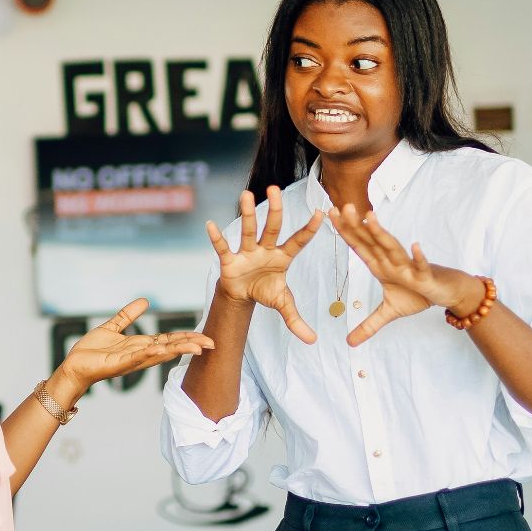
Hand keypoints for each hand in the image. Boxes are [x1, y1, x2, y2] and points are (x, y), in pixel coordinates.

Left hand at [59, 299, 213, 390]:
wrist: (73, 366)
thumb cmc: (91, 351)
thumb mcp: (113, 327)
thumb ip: (128, 315)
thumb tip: (145, 301)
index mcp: (141, 345)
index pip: (169, 340)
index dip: (186, 337)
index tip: (205, 336)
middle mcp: (140, 354)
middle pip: (170, 347)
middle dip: (190, 345)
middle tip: (211, 343)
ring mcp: (131, 360)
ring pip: (159, 353)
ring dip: (177, 350)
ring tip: (197, 347)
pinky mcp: (119, 364)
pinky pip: (137, 357)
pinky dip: (150, 353)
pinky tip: (162, 348)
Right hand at [205, 187, 325, 344]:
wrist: (242, 295)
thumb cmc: (265, 291)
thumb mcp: (283, 305)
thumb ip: (296, 320)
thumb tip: (313, 341)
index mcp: (283, 258)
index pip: (298, 242)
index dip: (309, 230)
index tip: (321, 213)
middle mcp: (266, 249)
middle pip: (271, 228)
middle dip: (274, 210)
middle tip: (276, 189)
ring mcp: (247, 252)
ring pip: (247, 230)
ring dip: (247, 214)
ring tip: (247, 194)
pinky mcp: (230, 260)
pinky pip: (223, 248)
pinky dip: (217, 238)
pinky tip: (210, 225)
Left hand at [331, 203, 485, 346]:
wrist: (447, 292)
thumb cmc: (418, 294)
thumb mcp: (389, 313)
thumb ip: (368, 325)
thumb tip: (349, 343)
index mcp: (381, 265)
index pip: (359, 246)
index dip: (345, 232)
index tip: (330, 214)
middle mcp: (392, 262)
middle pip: (371, 241)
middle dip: (357, 225)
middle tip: (342, 206)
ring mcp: (408, 267)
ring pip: (392, 248)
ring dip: (382, 234)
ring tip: (370, 217)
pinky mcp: (425, 276)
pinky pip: (422, 267)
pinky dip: (419, 257)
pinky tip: (415, 246)